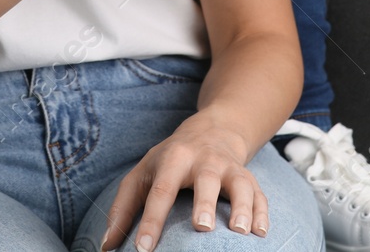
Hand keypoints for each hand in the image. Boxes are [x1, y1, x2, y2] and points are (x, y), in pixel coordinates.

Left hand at [100, 113, 268, 249]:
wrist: (212, 130)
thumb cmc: (170, 160)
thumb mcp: (142, 174)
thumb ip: (123, 208)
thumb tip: (106, 245)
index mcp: (173, 160)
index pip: (160, 191)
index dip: (150, 221)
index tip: (142, 249)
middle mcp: (203, 161)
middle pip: (205, 180)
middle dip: (204, 203)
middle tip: (201, 228)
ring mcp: (229, 168)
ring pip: (239, 185)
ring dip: (242, 206)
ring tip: (241, 230)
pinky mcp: (248, 177)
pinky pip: (260, 194)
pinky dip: (263, 212)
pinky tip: (261, 233)